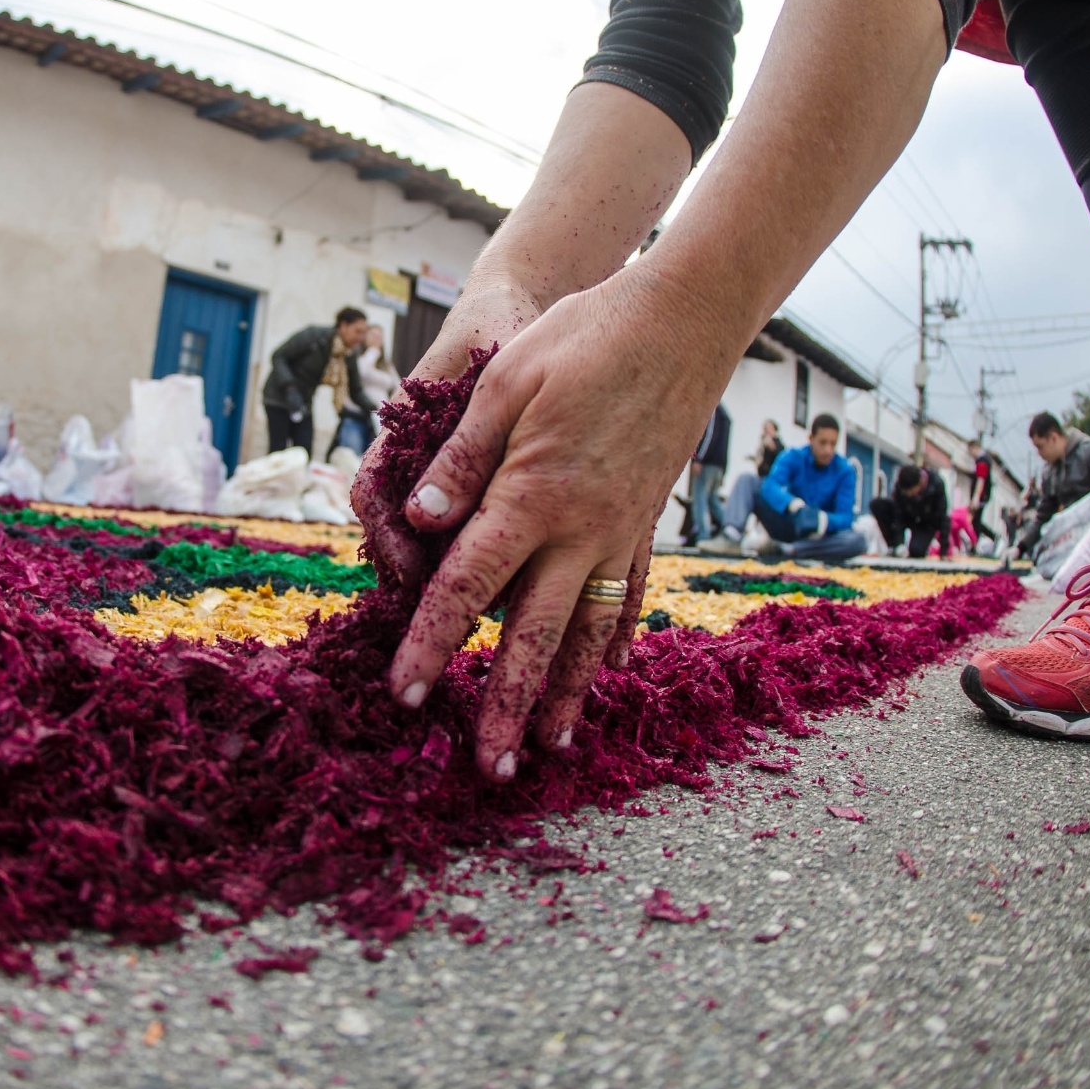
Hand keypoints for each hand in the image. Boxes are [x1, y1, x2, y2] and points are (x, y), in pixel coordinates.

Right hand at [352, 274, 543, 587]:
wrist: (520, 305)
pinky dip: (479, 553)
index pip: (371, 496)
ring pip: (431, 531)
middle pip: (397, 527)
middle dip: (411, 571)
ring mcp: (445, 465)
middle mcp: (417, 455)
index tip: (409, 572)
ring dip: (443, 569)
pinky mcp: (480, 473)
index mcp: (402, 431)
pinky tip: (513, 581)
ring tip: (474, 607)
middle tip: (437, 611)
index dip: (383, 539)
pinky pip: (468, 520)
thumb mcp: (482, 377)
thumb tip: (429, 509)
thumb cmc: (494, 331)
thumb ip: (462, 435)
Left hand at [383, 267, 726, 781]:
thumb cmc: (582, 337)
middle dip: (507, 705)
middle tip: (490, 769)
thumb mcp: (502, 385)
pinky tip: (610, 669)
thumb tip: (416, 523)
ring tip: (551, 745)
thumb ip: (459, 460)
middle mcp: (579, 529)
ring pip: (589, 630)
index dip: (433, 644)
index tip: (406, 694)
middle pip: (534, 636)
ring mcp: (621, 529)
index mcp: (530, 497)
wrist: (683, 319)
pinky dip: (617, 637)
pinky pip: (631, 593)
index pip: (466, 588)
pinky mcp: (648, 517)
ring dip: (567, 692)